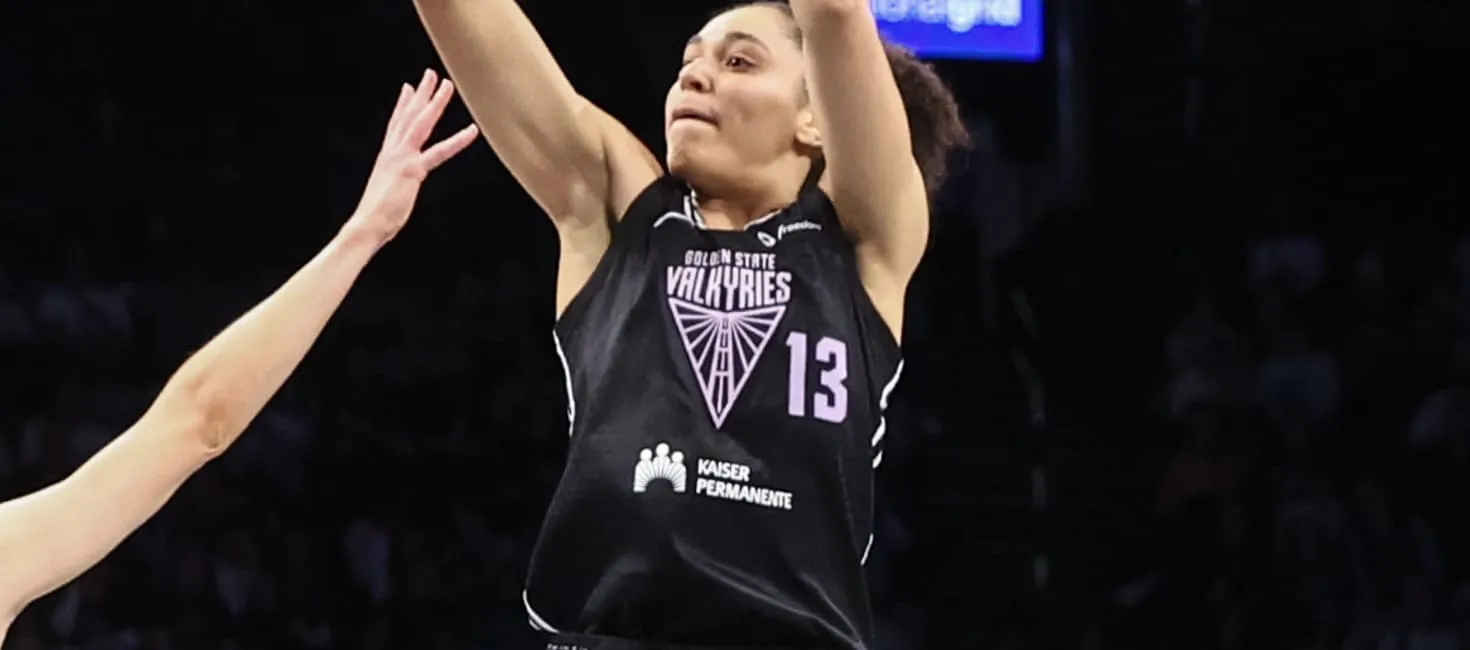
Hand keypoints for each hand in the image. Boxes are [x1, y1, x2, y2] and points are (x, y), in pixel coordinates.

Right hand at [346, 69, 478, 243]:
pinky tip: (472, 131)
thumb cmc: (376, 215)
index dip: (403, 104)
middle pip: (409, 116)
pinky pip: (439, 152)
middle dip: (421, 94)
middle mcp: (393, 151)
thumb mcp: (386, 190)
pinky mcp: (413, 170)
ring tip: (447, 85)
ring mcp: (403, 158)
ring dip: (435, 102)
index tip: (408, 87)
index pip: (396, 124)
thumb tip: (395, 180)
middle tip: (431, 74)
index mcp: (387, 156)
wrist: (366, 224)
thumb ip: (393, 180)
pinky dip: (457, 140)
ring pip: (421, 123)